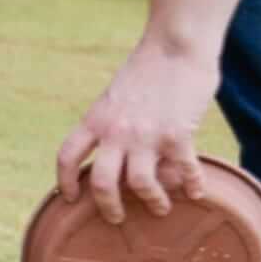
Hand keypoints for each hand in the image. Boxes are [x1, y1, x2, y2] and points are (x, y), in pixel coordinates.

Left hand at [56, 40, 218, 223]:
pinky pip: (184, 171)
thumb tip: (115, 152)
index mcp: (95, 120)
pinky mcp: (178, 135)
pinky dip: (192, 185)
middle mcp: (116, 132)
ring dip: (151, 202)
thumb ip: (110, 123)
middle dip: (107, 207)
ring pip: (140, 185)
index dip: (63, 182)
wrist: (176, 44)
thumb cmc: (147, 67)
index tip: (68, 198)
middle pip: (101, 184)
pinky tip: (196, 192)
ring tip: (159, 208)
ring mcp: (147, 136)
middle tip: (115, 218)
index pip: (67, 157)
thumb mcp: (115, 95)